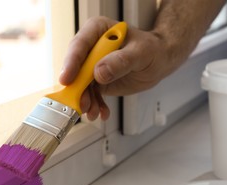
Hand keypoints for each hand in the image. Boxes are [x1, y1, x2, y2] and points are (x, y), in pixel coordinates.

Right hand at [59, 16, 173, 120]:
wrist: (158, 61)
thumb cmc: (150, 49)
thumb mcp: (140, 53)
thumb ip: (121, 61)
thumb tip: (99, 72)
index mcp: (97, 30)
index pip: (80, 45)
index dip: (71, 63)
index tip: (67, 79)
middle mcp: (90, 47)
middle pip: (75, 68)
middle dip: (78, 88)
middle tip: (82, 103)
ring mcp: (92, 65)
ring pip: (81, 85)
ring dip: (86, 101)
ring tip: (93, 112)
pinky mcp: (97, 80)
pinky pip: (92, 94)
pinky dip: (96, 105)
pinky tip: (102, 113)